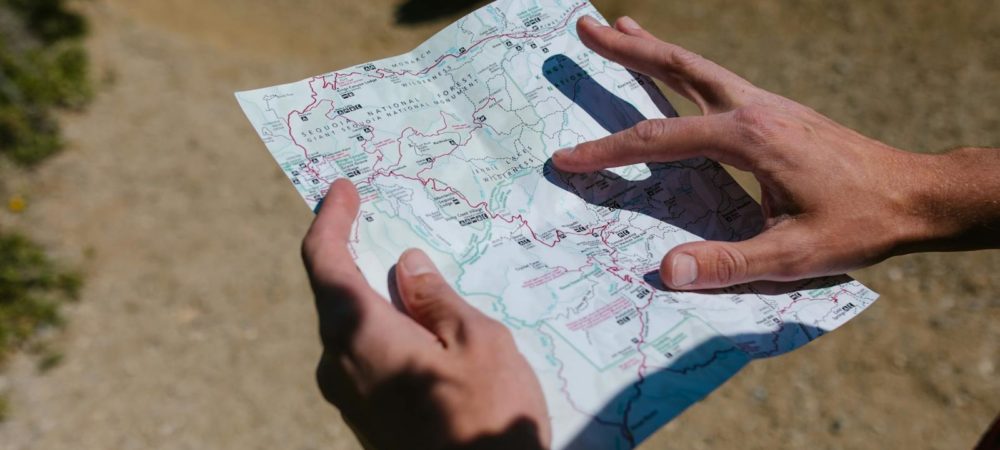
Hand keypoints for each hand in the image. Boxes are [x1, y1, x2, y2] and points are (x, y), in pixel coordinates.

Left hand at [302, 179, 549, 449]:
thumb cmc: (487, 416)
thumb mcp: (476, 342)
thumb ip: (437, 298)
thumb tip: (408, 267)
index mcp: (358, 334)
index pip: (324, 261)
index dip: (330, 220)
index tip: (343, 190)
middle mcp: (339, 365)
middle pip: (336, 294)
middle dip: (356, 255)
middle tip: (383, 221)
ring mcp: (349, 397)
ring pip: (352, 328)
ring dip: (376, 296)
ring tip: (415, 275)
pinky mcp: (366, 419)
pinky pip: (365, 357)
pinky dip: (384, 329)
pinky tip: (422, 327)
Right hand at [554, 15, 998, 289]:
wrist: (917, 194)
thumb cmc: (860, 224)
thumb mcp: (795, 255)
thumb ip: (730, 264)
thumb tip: (666, 271)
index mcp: (750, 137)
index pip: (661, 139)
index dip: (609, 150)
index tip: (567, 159)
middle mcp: (754, 108)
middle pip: (677, 69)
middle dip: (627, 50)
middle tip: (583, 26)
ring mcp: (768, 105)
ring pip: (698, 68)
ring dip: (655, 49)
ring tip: (620, 27)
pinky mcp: (779, 112)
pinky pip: (719, 81)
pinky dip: (686, 69)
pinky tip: (680, 76)